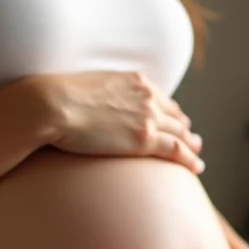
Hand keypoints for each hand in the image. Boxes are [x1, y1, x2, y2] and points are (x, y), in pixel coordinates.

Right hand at [32, 71, 203, 172]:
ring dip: (191, 145)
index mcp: (134, 81)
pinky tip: (197, 167)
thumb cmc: (57, 98)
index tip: (176, 121)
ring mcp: (147, 117)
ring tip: (197, 155)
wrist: (52, 104)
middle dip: (184, 129)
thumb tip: (97, 106)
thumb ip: (102, 94)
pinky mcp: (144, 139)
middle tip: (192, 140)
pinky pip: (176, 150)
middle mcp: (146, 97)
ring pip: (180, 133)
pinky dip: (190, 159)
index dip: (171, 112)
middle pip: (174, 116)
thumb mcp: (88, 87)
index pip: (160, 98)